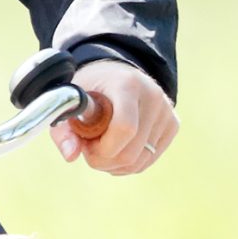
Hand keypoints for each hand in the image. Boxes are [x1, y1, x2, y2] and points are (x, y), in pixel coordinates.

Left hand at [51, 60, 178, 174]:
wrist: (114, 74)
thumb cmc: (89, 89)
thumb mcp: (70, 102)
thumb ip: (64, 129)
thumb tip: (70, 155)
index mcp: (127, 84)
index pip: (124, 128)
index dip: (103, 148)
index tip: (86, 144)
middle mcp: (153, 96)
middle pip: (132, 152)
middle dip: (104, 160)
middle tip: (89, 148)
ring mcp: (166, 111)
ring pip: (141, 161)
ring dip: (115, 164)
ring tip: (101, 146)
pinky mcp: (173, 125)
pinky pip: (149, 160)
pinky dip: (128, 163)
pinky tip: (116, 148)